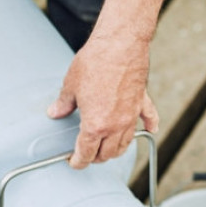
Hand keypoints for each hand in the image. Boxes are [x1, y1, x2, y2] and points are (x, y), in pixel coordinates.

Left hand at [46, 28, 159, 168]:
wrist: (119, 44)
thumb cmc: (95, 62)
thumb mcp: (70, 86)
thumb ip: (63, 104)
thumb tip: (55, 112)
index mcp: (95, 125)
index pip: (86, 154)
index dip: (77, 162)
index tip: (73, 162)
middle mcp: (115, 126)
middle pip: (107, 154)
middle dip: (95, 158)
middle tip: (86, 155)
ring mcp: (131, 115)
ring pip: (125, 143)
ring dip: (115, 150)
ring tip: (106, 148)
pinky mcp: (142, 102)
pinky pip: (149, 119)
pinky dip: (149, 126)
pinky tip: (150, 130)